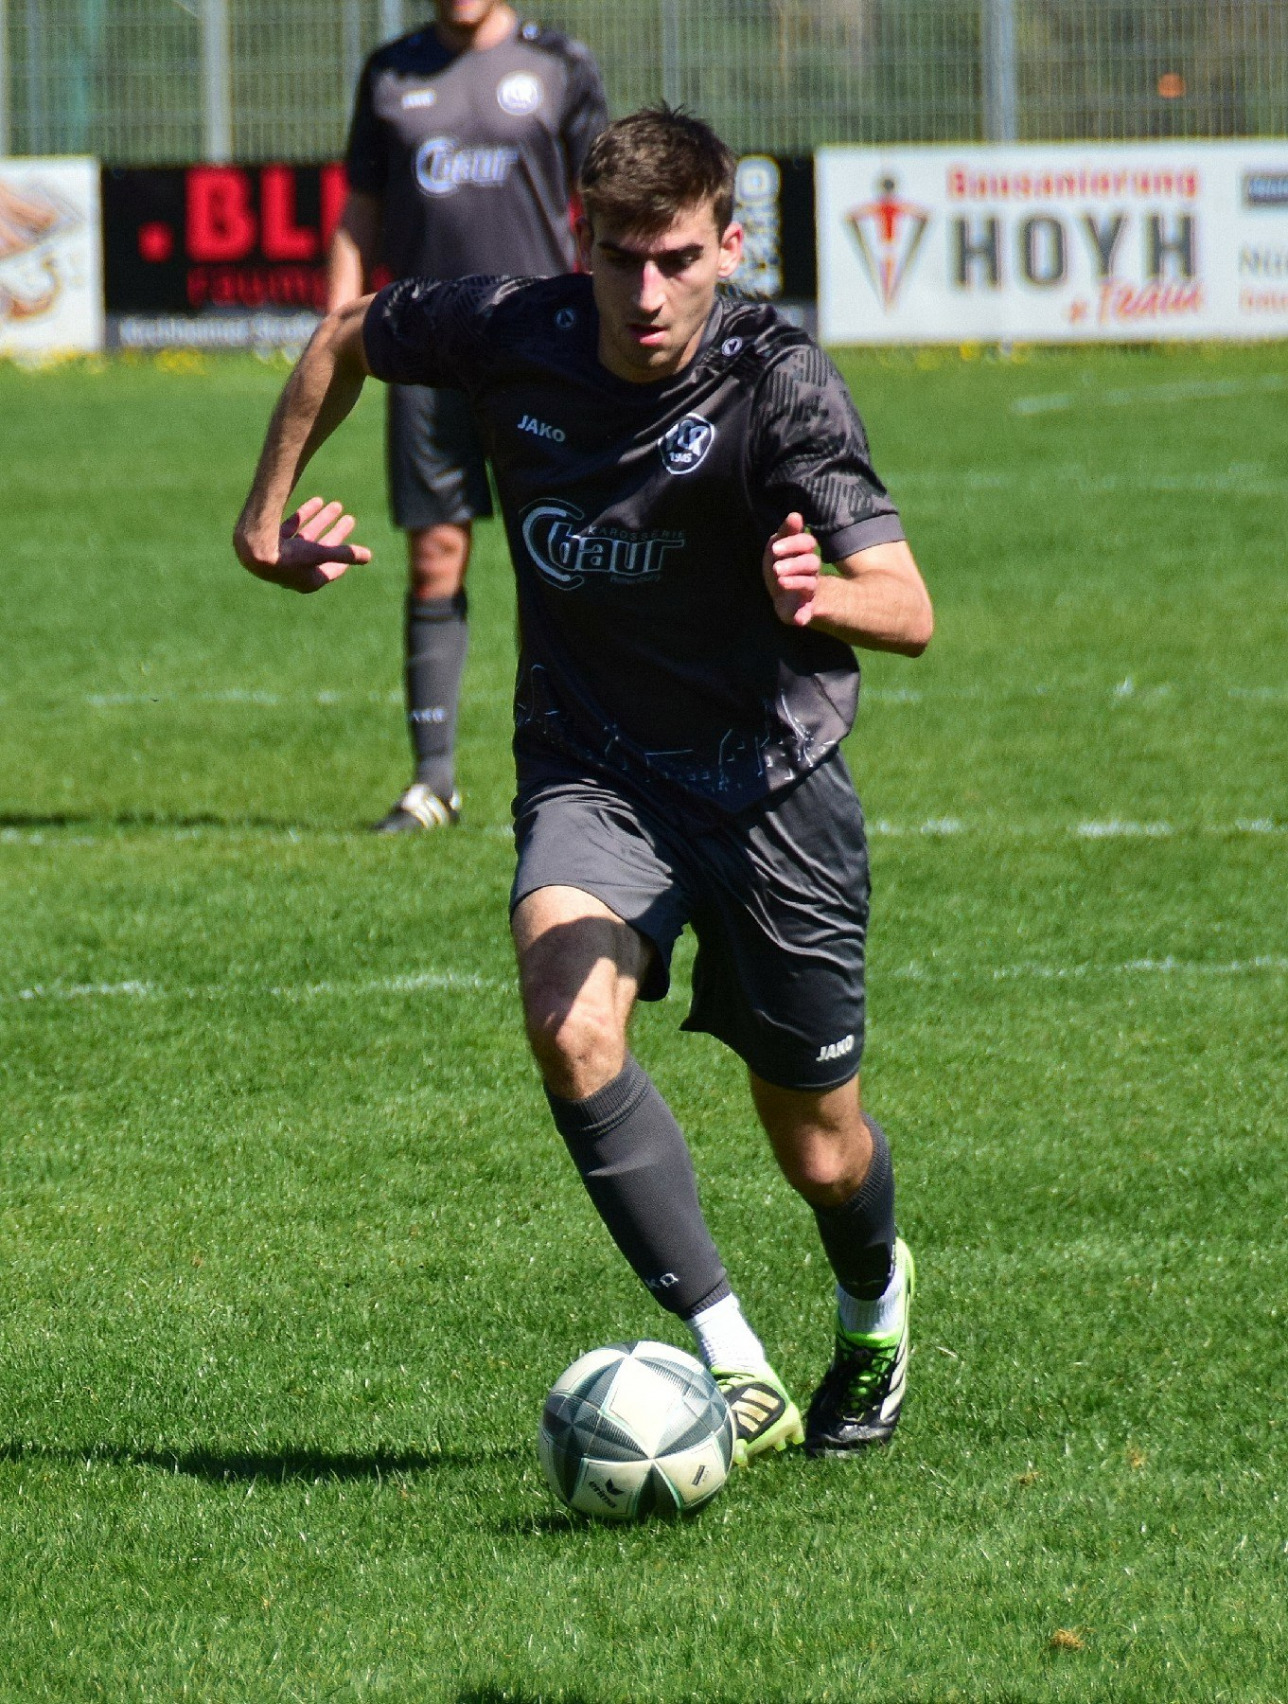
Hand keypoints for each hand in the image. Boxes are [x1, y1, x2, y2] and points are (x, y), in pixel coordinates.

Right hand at [234, 496, 371, 593]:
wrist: (251, 551)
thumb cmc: (287, 558)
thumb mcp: (319, 554)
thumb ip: (344, 554)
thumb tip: (368, 557)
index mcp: (308, 581)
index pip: (333, 570)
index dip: (346, 559)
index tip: (356, 549)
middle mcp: (296, 571)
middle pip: (323, 550)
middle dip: (336, 532)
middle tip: (349, 517)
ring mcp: (283, 556)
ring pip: (307, 535)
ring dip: (322, 520)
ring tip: (335, 504)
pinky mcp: (271, 543)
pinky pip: (292, 528)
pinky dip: (304, 516)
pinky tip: (316, 502)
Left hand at [762, 511, 819, 626]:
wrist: (793, 604)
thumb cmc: (785, 571)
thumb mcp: (782, 550)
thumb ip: (786, 533)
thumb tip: (795, 514)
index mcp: (804, 556)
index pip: (807, 544)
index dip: (793, 543)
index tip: (775, 548)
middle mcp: (810, 573)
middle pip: (811, 563)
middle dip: (794, 563)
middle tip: (777, 567)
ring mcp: (809, 593)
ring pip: (810, 585)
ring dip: (797, 583)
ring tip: (782, 581)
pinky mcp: (804, 612)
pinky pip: (807, 614)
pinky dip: (804, 616)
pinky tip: (800, 620)